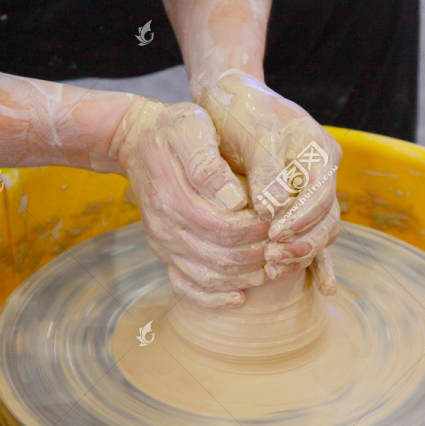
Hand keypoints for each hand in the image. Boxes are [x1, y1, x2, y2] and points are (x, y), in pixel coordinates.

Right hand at [111, 96, 269, 307]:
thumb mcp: (191, 128)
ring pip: (208, 276)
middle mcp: (165, 226)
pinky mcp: (165, 253)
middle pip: (220, 256)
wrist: (138, 140)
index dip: (257, 231)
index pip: (224, 227)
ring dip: (245, 277)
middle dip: (258, 255)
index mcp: (173, 196)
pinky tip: (239, 296)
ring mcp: (163, 243)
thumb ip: (208, 164)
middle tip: (287, 247)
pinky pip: (186, 286)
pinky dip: (214, 297)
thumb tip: (234, 201)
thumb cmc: (174, 129)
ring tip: (274, 266)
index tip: (280, 222)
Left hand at [194, 72, 341, 294]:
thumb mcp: (252, 132)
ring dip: (301, 253)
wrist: (228, 100)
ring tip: (273, 268)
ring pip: (320, 231)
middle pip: (326, 218)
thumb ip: (266, 170)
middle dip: (301, 241)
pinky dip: (317, 261)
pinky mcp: (297, 206)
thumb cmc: (240, 110)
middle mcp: (320, 172)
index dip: (300, 217)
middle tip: (272, 257)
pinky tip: (323, 288)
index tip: (273, 233)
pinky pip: (313, 236)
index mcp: (317, 149)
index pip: (319, 193)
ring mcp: (310, 191)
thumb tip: (272, 208)